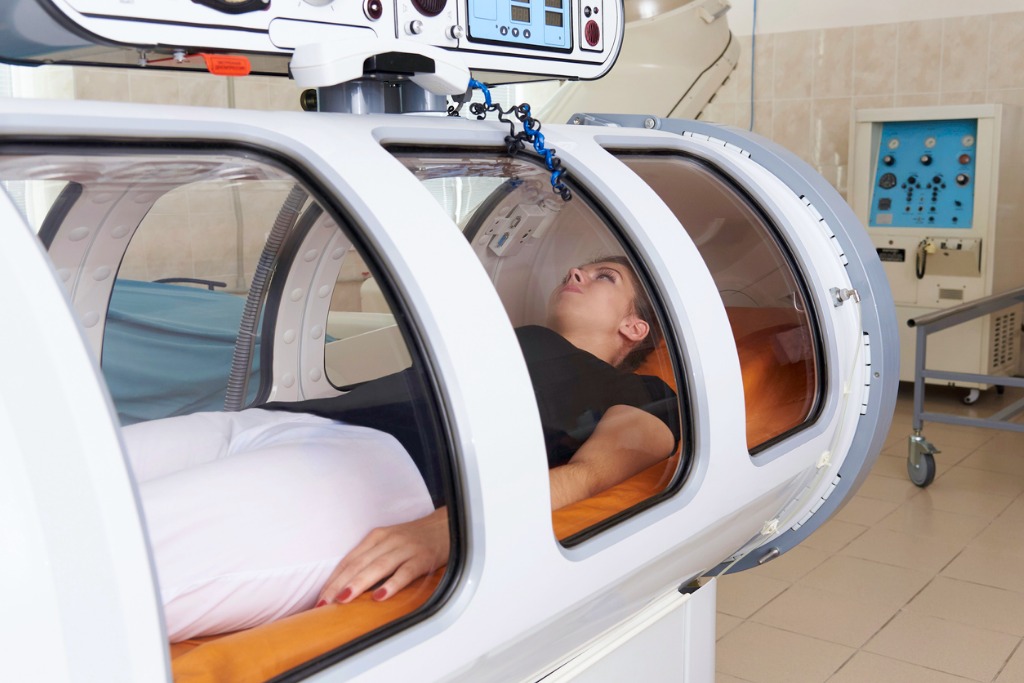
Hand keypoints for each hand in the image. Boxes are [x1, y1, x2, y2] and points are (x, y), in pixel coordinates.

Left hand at [317, 507, 449, 604]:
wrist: (446, 526)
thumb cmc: (413, 539)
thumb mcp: (389, 542)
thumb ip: (371, 558)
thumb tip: (347, 586)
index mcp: (377, 537)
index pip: (349, 560)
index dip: (334, 579)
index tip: (320, 598)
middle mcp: (389, 541)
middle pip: (359, 563)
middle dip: (340, 584)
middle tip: (325, 603)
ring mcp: (406, 549)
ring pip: (379, 567)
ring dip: (359, 583)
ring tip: (344, 599)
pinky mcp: (422, 558)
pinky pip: (405, 573)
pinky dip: (392, 584)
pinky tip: (380, 596)